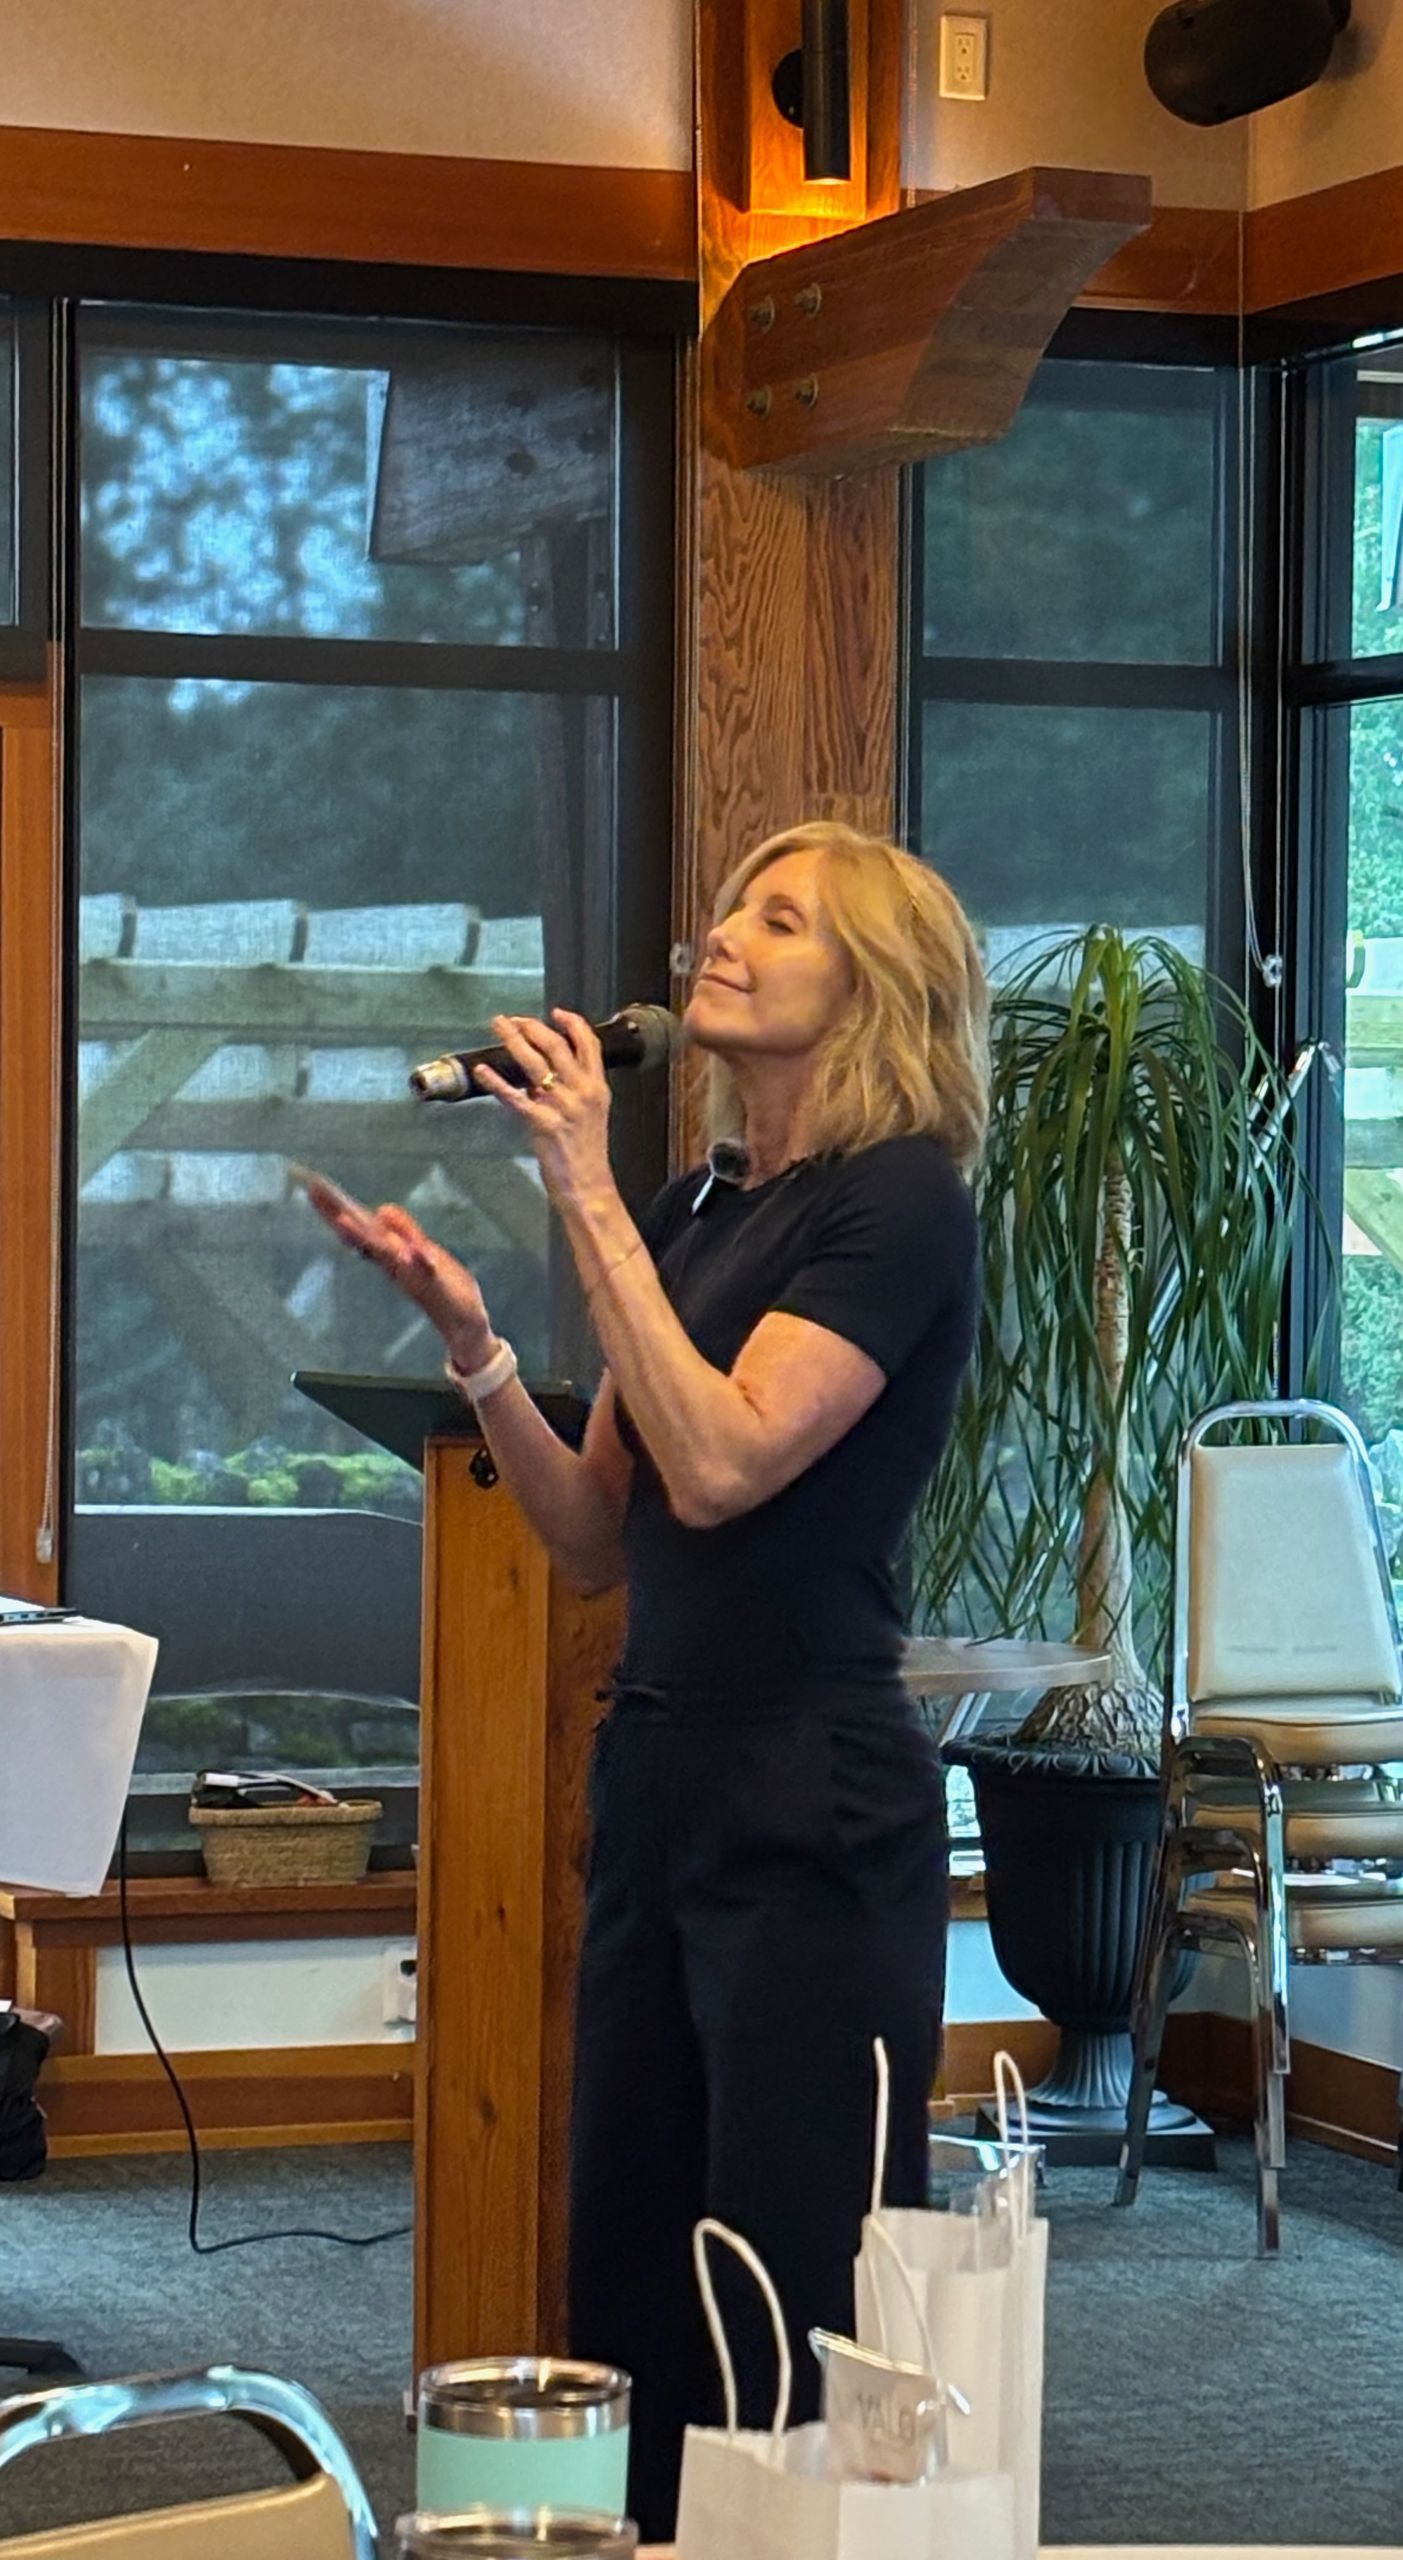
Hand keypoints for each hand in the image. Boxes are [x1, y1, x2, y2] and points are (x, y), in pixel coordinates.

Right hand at [300, 1180, 493, 1368]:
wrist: (466, 1329)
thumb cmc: (445, 1290)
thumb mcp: (425, 1250)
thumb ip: (405, 1231)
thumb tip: (382, 1207)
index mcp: (394, 1254)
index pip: (362, 1225)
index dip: (337, 1206)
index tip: (313, 1184)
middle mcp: (397, 1265)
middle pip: (364, 1235)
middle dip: (338, 1214)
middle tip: (313, 1191)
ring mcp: (415, 1278)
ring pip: (386, 1255)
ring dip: (365, 1239)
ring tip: (342, 1221)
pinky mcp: (439, 1291)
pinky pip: (427, 1274)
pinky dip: (418, 1262)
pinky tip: (408, 1252)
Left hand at [471, 1008, 615, 1210]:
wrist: (589, 1186)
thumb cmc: (587, 1154)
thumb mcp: (588, 1115)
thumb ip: (569, 1091)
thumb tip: (539, 1077)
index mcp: (597, 1088)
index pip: (589, 1044)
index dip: (572, 1023)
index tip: (556, 1013)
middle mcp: (582, 1092)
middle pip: (556, 1046)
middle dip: (531, 1026)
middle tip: (513, 1019)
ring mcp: (563, 1107)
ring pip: (535, 1063)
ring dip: (513, 1040)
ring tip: (499, 1027)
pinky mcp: (543, 1124)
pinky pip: (515, 1097)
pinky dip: (496, 1082)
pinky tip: (483, 1071)